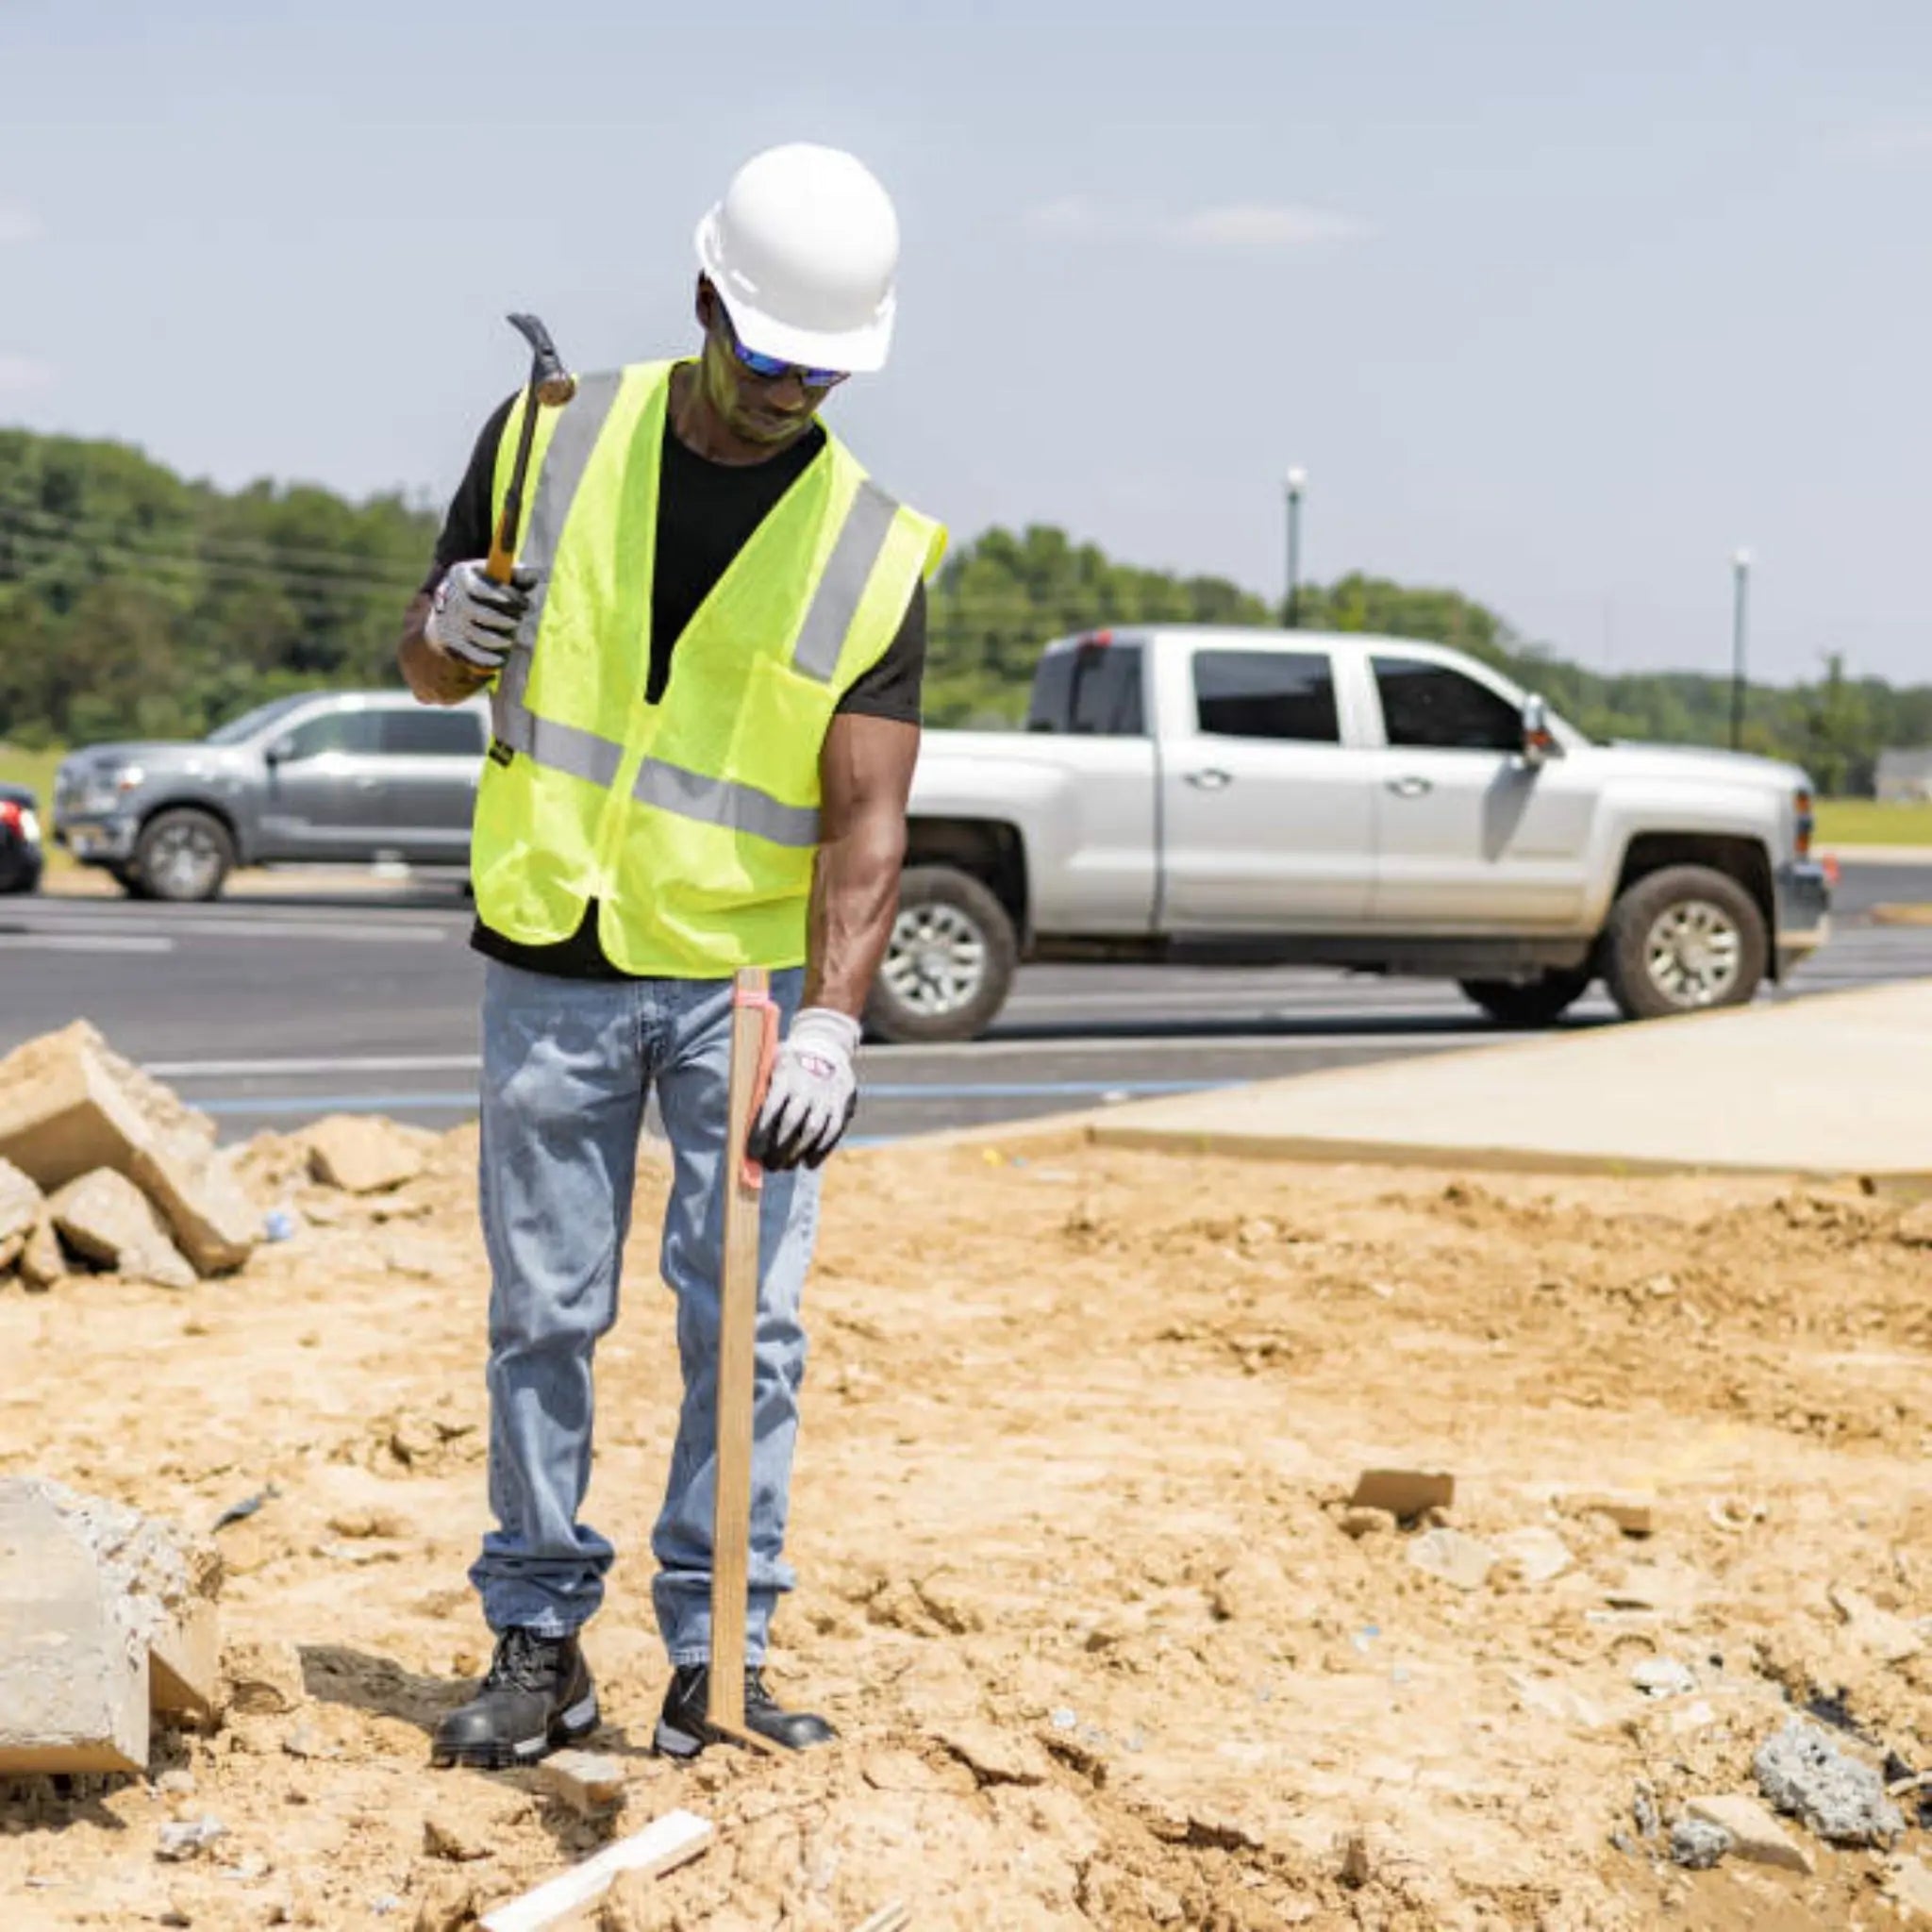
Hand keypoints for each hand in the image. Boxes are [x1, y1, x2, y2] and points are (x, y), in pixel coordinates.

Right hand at [424, 560, 536, 674]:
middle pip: (485, 615)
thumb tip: (532, 577)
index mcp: (462, 576)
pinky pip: (474, 655)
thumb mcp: (495, 575)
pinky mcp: (450, 643)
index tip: (525, 604)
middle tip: (517, 621)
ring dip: (502, 640)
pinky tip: (501, 657)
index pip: (484, 589)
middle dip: (507, 621)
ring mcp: (449, 622)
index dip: (508, 598)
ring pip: (482, 637)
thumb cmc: (483, 588)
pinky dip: (491, 658)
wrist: (448, 610)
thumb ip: (516, 575)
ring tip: (509, 639)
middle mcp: (452, 598)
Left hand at [747, 1008, 861, 1171]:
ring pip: (813, 1131)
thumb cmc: (789, 1062)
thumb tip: (740, 1118)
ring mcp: (827, 1097)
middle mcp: (808, 1087)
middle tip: (769, 1165)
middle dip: (779, 1148)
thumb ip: (759, 1087)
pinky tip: (808, 1163)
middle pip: (792, 1123)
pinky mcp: (843, 1105)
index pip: (771, 1108)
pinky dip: (821, 1151)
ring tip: (785, 1166)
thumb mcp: (772, 1063)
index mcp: (786, 1076)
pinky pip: (833, 1132)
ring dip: (798, 1153)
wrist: (827, 1045)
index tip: (752, 1153)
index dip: (761, 1133)